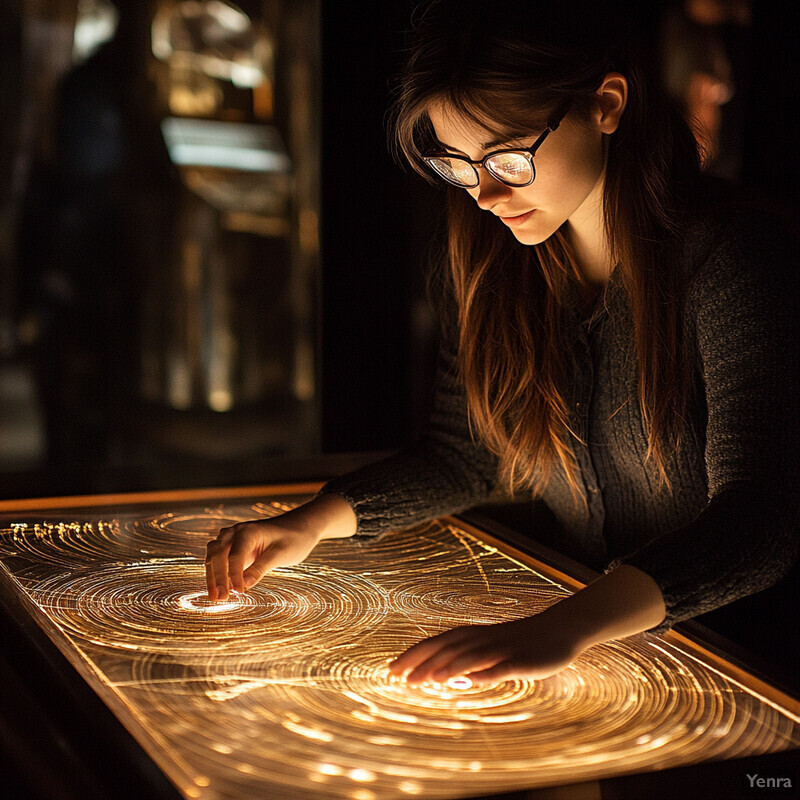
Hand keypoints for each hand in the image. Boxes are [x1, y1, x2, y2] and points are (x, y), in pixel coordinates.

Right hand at [204, 494, 355, 599]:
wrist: (298, 527)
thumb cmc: (293, 539)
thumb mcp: (281, 554)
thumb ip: (261, 568)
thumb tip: (244, 585)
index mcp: (249, 531)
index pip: (235, 555)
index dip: (234, 575)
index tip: (237, 593)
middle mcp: (236, 532)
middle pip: (218, 554)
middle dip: (217, 577)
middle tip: (221, 598)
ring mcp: (232, 538)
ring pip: (213, 556)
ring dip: (212, 576)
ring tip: (215, 598)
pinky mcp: (233, 547)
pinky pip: (218, 560)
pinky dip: (216, 574)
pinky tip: (218, 590)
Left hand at [388, 612, 581, 685]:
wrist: (559, 630)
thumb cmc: (521, 642)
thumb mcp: (491, 650)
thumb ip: (469, 662)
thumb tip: (447, 678)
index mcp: (473, 636)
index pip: (436, 643)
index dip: (413, 655)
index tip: (390, 668)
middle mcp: (483, 639)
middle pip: (447, 648)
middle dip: (421, 661)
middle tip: (396, 677)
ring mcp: (502, 649)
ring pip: (470, 656)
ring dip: (447, 667)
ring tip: (426, 680)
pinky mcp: (521, 660)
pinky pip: (500, 667)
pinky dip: (484, 673)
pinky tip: (471, 683)